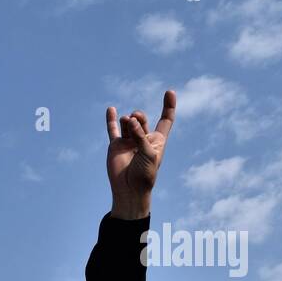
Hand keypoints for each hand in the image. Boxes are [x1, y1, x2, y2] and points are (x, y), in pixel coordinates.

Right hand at [106, 90, 175, 219]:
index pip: (166, 120)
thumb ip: (140, 136)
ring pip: (128, 123)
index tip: (170, 92)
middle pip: (142, 119)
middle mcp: (143, 139)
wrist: (129, 189)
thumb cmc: (145, 174)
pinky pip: (112, 130)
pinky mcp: (116, 145)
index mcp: (157, 141)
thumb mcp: (148, 154)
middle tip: (135, 121)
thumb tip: (130, 120)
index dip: (169, 106)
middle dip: (139, 117)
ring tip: (127, 123)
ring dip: (128, 121)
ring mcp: (129, 141)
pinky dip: (111, 119)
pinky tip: (111, 109)